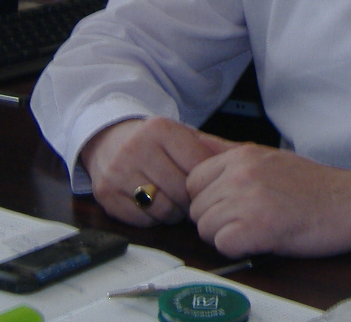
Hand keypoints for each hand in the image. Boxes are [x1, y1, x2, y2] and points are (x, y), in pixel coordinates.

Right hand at [81, 117, 217, 225]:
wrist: (107, 138)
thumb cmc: (153, 141)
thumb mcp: (180, 135)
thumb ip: (211, 148)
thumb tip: (245, 157)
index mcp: (160, 129)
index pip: (197, 167)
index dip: (207, 182)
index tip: (208, 185)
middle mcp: (136, 148)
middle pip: (181, 191)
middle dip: (191, 200)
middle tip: (192, 200)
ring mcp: (118, 172)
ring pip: (163, 209)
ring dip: (173, 212)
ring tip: (173, 201)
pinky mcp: (105, 194)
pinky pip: (141, 220)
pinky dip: (152, 219)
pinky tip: (153, 205)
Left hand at [186, 136, 350, 257]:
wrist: (350, 203)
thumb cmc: (314, 185)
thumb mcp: (269, 157)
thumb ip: (230, 154)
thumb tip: (192, 141)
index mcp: (242, 155)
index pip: (193, 181)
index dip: (208, 199)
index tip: (230, 206)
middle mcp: (241, 173)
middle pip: (197, 207)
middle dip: (216, 220)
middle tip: (248, 220)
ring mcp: (248, 199)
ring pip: (206, 228)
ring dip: (227, 236)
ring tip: (258, 229)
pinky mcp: (257, 228)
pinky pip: (223, 245)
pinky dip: (239, 249)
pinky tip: (261, 240)